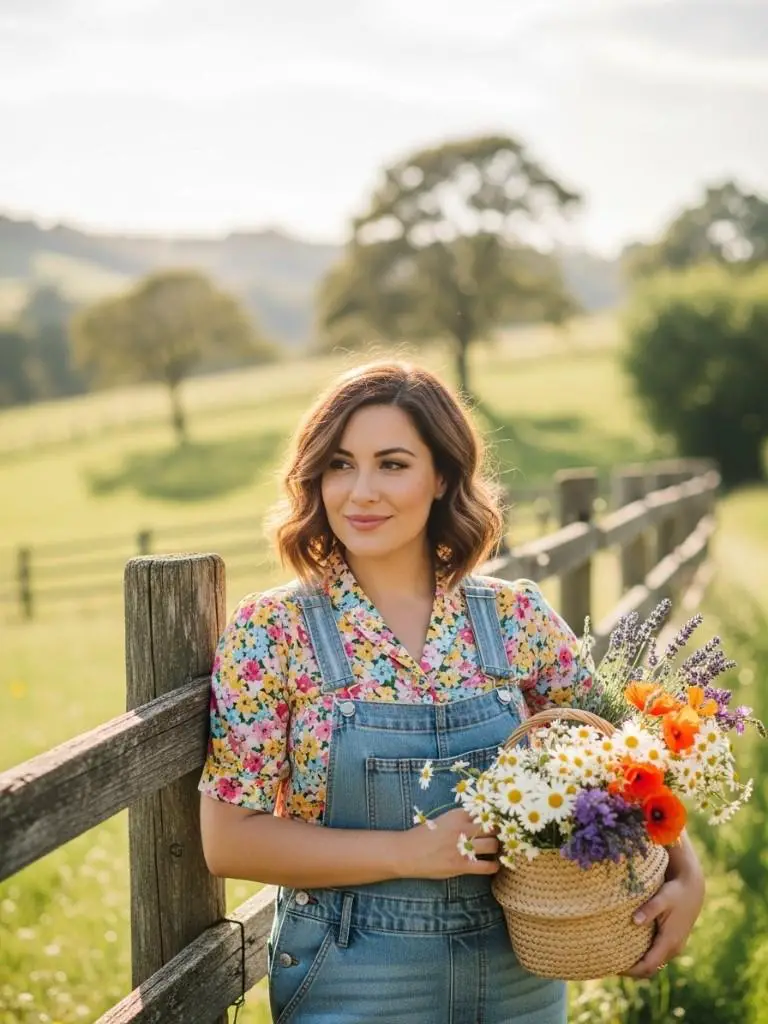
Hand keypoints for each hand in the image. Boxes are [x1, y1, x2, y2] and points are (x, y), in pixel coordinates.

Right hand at [401, 807, 499, 879]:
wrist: (407, 852)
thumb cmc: (424, 835)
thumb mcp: (443, 820)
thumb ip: (461, 819)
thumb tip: (481, 820)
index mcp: (458, 815)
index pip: (485, 812)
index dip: (493, 818)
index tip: (497, 822)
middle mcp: (463, 828)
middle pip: (493, 828)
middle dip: (498, 833)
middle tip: (501, 837)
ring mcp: (463, 847)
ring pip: (494, 845)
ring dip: (497, 849)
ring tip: (496, 851)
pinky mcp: (461, 865)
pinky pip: (487, 866)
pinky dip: (494, 867)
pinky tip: (493, 866)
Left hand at [622, 858, 704, 978]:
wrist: (692, 889)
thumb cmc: (675, 892)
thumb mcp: (662, 898)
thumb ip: (649, 909)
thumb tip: (634, 921)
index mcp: (670, 941)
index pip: (649, 965)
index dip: (632, 970)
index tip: (614, 968)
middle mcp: (674, 948)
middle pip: (650, 969)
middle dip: (632, 971)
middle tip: (611, 965)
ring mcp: (675, 947)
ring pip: (654, 964)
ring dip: (638, 965)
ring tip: (617, 958)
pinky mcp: (673, 942)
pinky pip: (657, 956)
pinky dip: (644, 958)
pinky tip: (630, 949)